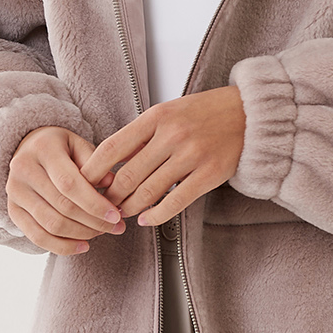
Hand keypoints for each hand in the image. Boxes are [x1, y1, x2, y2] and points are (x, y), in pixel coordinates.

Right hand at [6, 127, 125, 253]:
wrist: (29, 149)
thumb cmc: (62, 149)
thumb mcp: (80, 146)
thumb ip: (95, 163)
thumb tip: (112, 184)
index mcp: (42, 149)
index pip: (69, 184)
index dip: (94, 204)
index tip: (116, 216)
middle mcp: (23, 169)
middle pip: (62, 206)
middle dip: (93, 222)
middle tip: (116, 228)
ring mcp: (14, 192)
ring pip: (51, 225)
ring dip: (81, 234)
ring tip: (102, 233)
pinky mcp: (13, 210)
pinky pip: (37, 237)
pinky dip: (62, 247)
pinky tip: (83, 246)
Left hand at [79, 86, 245, 226]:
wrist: (249, 115)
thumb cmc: (203, 114)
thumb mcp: (168, 113)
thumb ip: (142, 135)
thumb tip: (110, 163)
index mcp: (156, 117)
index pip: (113, 147)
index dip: (93, 169)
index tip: (84, 183)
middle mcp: (172, 135)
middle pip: (127, 175)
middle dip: (111, 195)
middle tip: (103, 204)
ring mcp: (191, 155)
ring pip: (148, 191)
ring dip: (130, 207)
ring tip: (122, 212)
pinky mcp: (209, 174)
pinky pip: (174, 202)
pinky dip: (155, 215)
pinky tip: (146, 219)